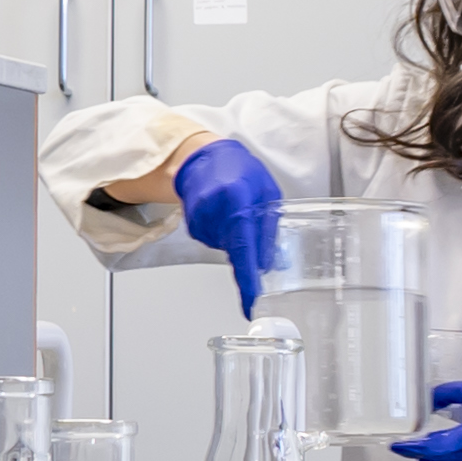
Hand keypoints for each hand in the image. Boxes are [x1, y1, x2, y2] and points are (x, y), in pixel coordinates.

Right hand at [169, 137, 283, 308]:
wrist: (203, 158)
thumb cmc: (240, 169)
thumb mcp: (267, 192)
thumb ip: (268, 227)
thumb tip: (268, 263)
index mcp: (238, 200)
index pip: (244, 247)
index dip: (248, 278)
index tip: (252, 302)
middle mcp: (215, 211)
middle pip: (236, 250)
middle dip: (248, 244)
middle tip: (249, 215)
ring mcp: (200, 219)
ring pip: (226, 248)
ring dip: (235, 236)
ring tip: (234, 208)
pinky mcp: (193, 226)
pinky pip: (215, 241)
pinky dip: (223, 233)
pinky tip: (222, 213)